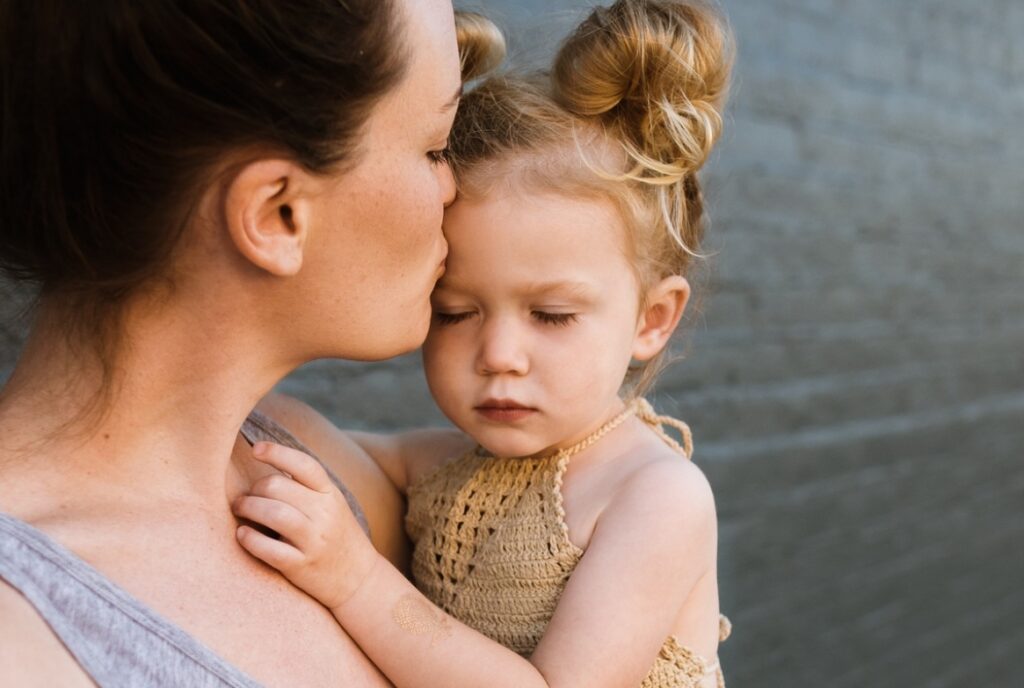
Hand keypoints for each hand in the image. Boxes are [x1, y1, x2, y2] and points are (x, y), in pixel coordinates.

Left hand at [232, 441, 379, 608]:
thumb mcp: (331, 505)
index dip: (277, 452)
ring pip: (273, 513)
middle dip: (254, 489)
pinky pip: (269, 549)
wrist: (359, 579)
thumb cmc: (336, 536)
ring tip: (239, 509)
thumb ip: (306, 487)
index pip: (304, 464)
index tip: (255, 449)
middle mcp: (325, 513)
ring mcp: (314, 541)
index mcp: (331, 494)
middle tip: (244, 497)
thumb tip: (269, 464)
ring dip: (248, 507)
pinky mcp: (301, 566)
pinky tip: (242, 534)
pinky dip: (250, 539)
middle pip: (278, 486)